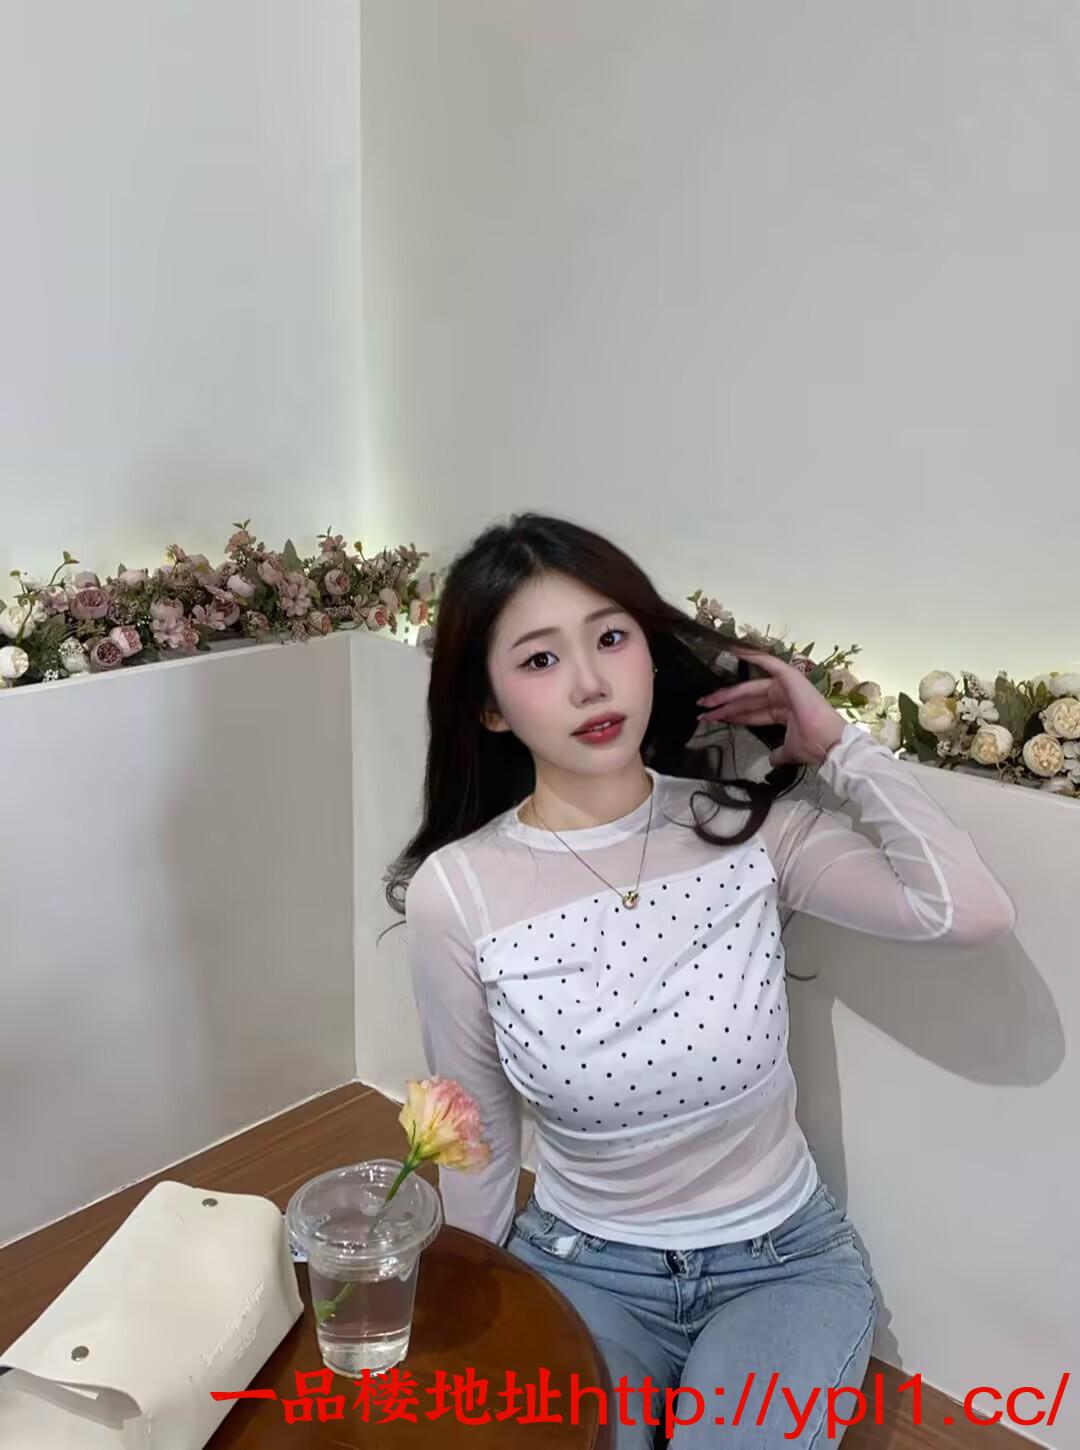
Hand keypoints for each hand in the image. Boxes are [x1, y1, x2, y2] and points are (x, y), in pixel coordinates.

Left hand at [696, 643, 847, 767]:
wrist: (829, 744)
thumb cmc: (813, 746)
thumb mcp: (789, 752)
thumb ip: (778, 754)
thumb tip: (771, 762)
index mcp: (783, 712)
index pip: (751, 713)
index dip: (731, 716)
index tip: (711, 719)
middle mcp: (782, 697)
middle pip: (745, 701)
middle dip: (723, 706)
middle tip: (701, 709)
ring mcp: (786, 686)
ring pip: (749, 689)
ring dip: (727, 694)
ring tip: (705, 700)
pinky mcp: (789, 677)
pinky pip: (767, 662)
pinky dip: (752, 656)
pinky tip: (734, 650)